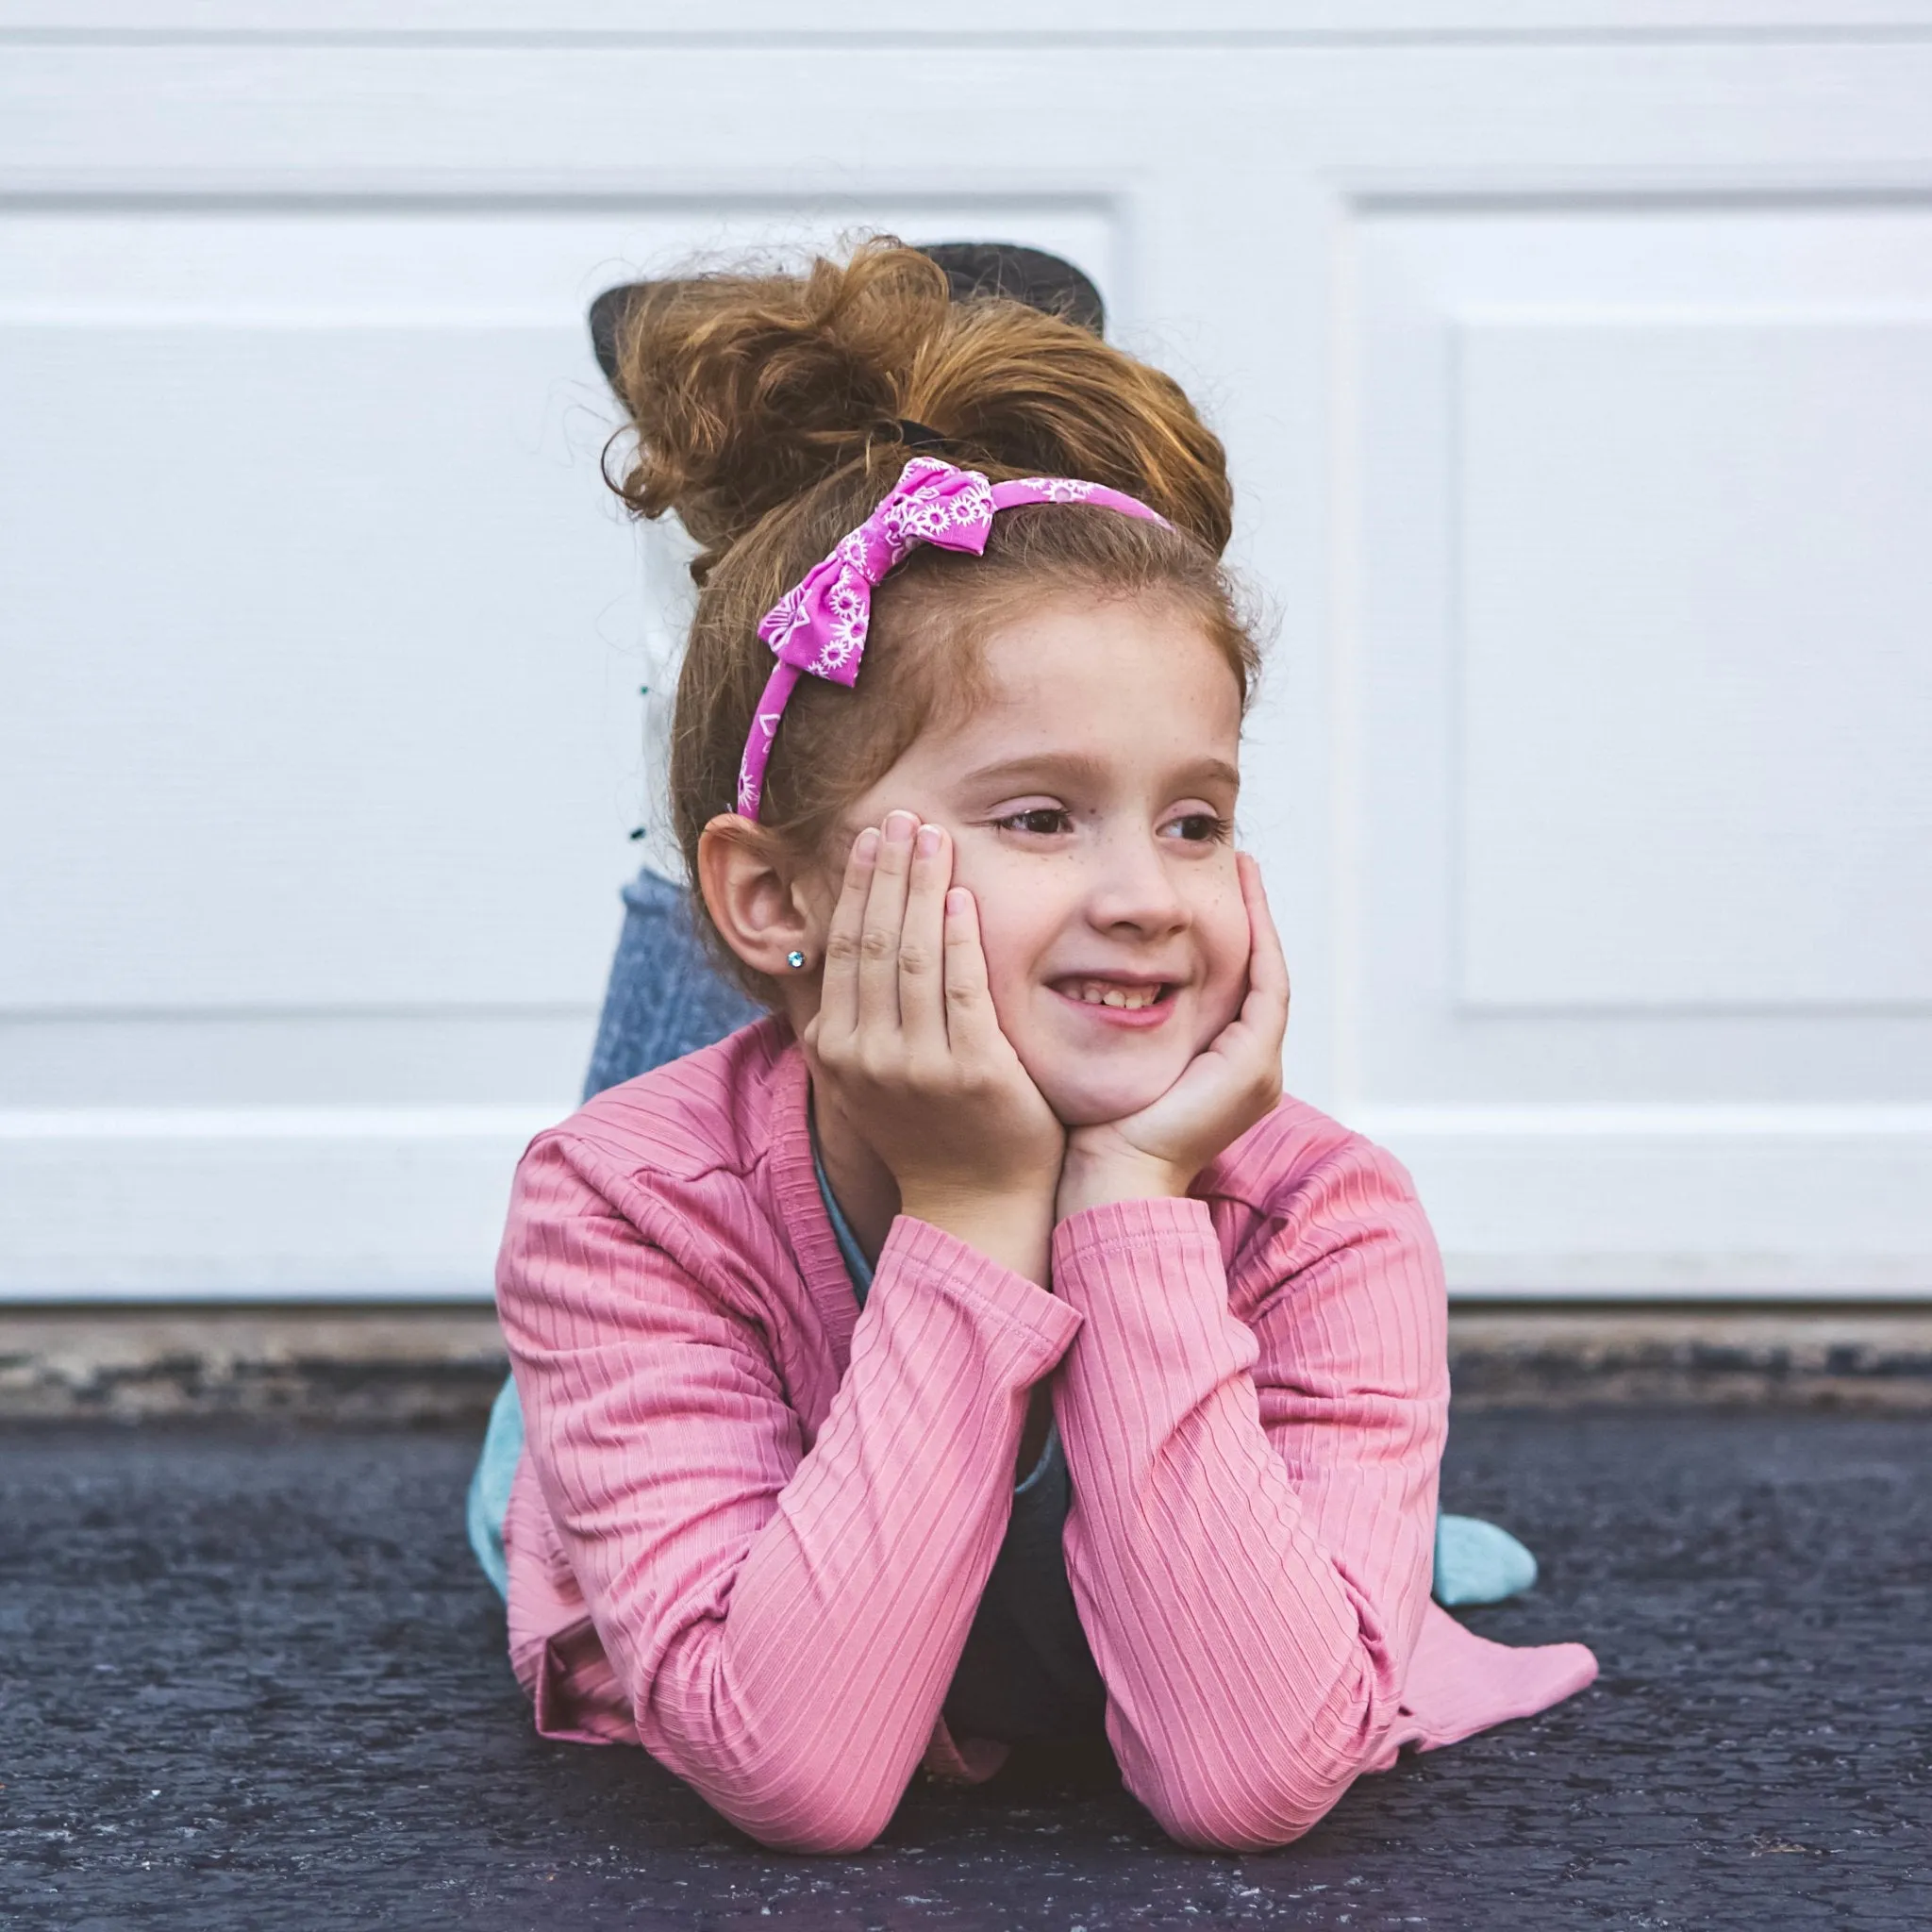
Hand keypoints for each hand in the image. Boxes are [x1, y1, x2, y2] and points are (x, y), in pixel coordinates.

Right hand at [803, 809, 1065, 1281]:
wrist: (976, 1208)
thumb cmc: (932, 1134)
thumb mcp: (874, 1076)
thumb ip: (860, 1018)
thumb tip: (849, 945)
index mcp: (835, 1050)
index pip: (841, 948)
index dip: (855, 886)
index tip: (869, 837)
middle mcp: (865, 1055)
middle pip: (872, 940)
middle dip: (886, 870)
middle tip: (901, 814)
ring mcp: (917, 1065)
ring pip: (913, 954)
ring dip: (921, 885)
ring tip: (932, 835)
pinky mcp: (972, 1071)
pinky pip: (964, 986)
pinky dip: (961, 934)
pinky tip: (964, 894)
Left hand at [1057, 852, 1288, 1218]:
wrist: (1110, 1183)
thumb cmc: (1094, 1133)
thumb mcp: (1112, 1063)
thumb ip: (1115, 1025)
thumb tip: (1081, 978)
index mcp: (1222, 1071)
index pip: (1234, 987)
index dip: (1229, 935)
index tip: (1213, 884)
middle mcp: (1251, 1069)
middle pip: (1257, 976)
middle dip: (1252, 917)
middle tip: (1238, 861)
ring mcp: (1258, 1070)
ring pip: (1269, 975)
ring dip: (1260, 919)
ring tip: (1246, 867)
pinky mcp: (1252, 1067)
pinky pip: (1267, 987)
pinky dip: (1258, 940)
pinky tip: (1244, 899)